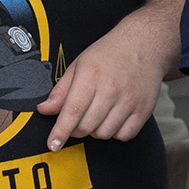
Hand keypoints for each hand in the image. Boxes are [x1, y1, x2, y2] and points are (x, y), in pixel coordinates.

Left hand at [37, 31, 169, 146]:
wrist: (144, 44)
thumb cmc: (110, 54)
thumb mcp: (80, 65)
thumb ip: (61, 90)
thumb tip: (45, 109)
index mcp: (91, 76)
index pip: (72, 111)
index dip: (60, 131)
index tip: (53, 144)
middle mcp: (111, 89)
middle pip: (86, 127)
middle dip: (76, 129)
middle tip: (78, 119)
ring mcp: (129, 101)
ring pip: (104, 134)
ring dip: (96, 131)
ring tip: (98, 115)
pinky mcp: (143, 109)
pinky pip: (124, 135)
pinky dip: (116, 133)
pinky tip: (114, 118)